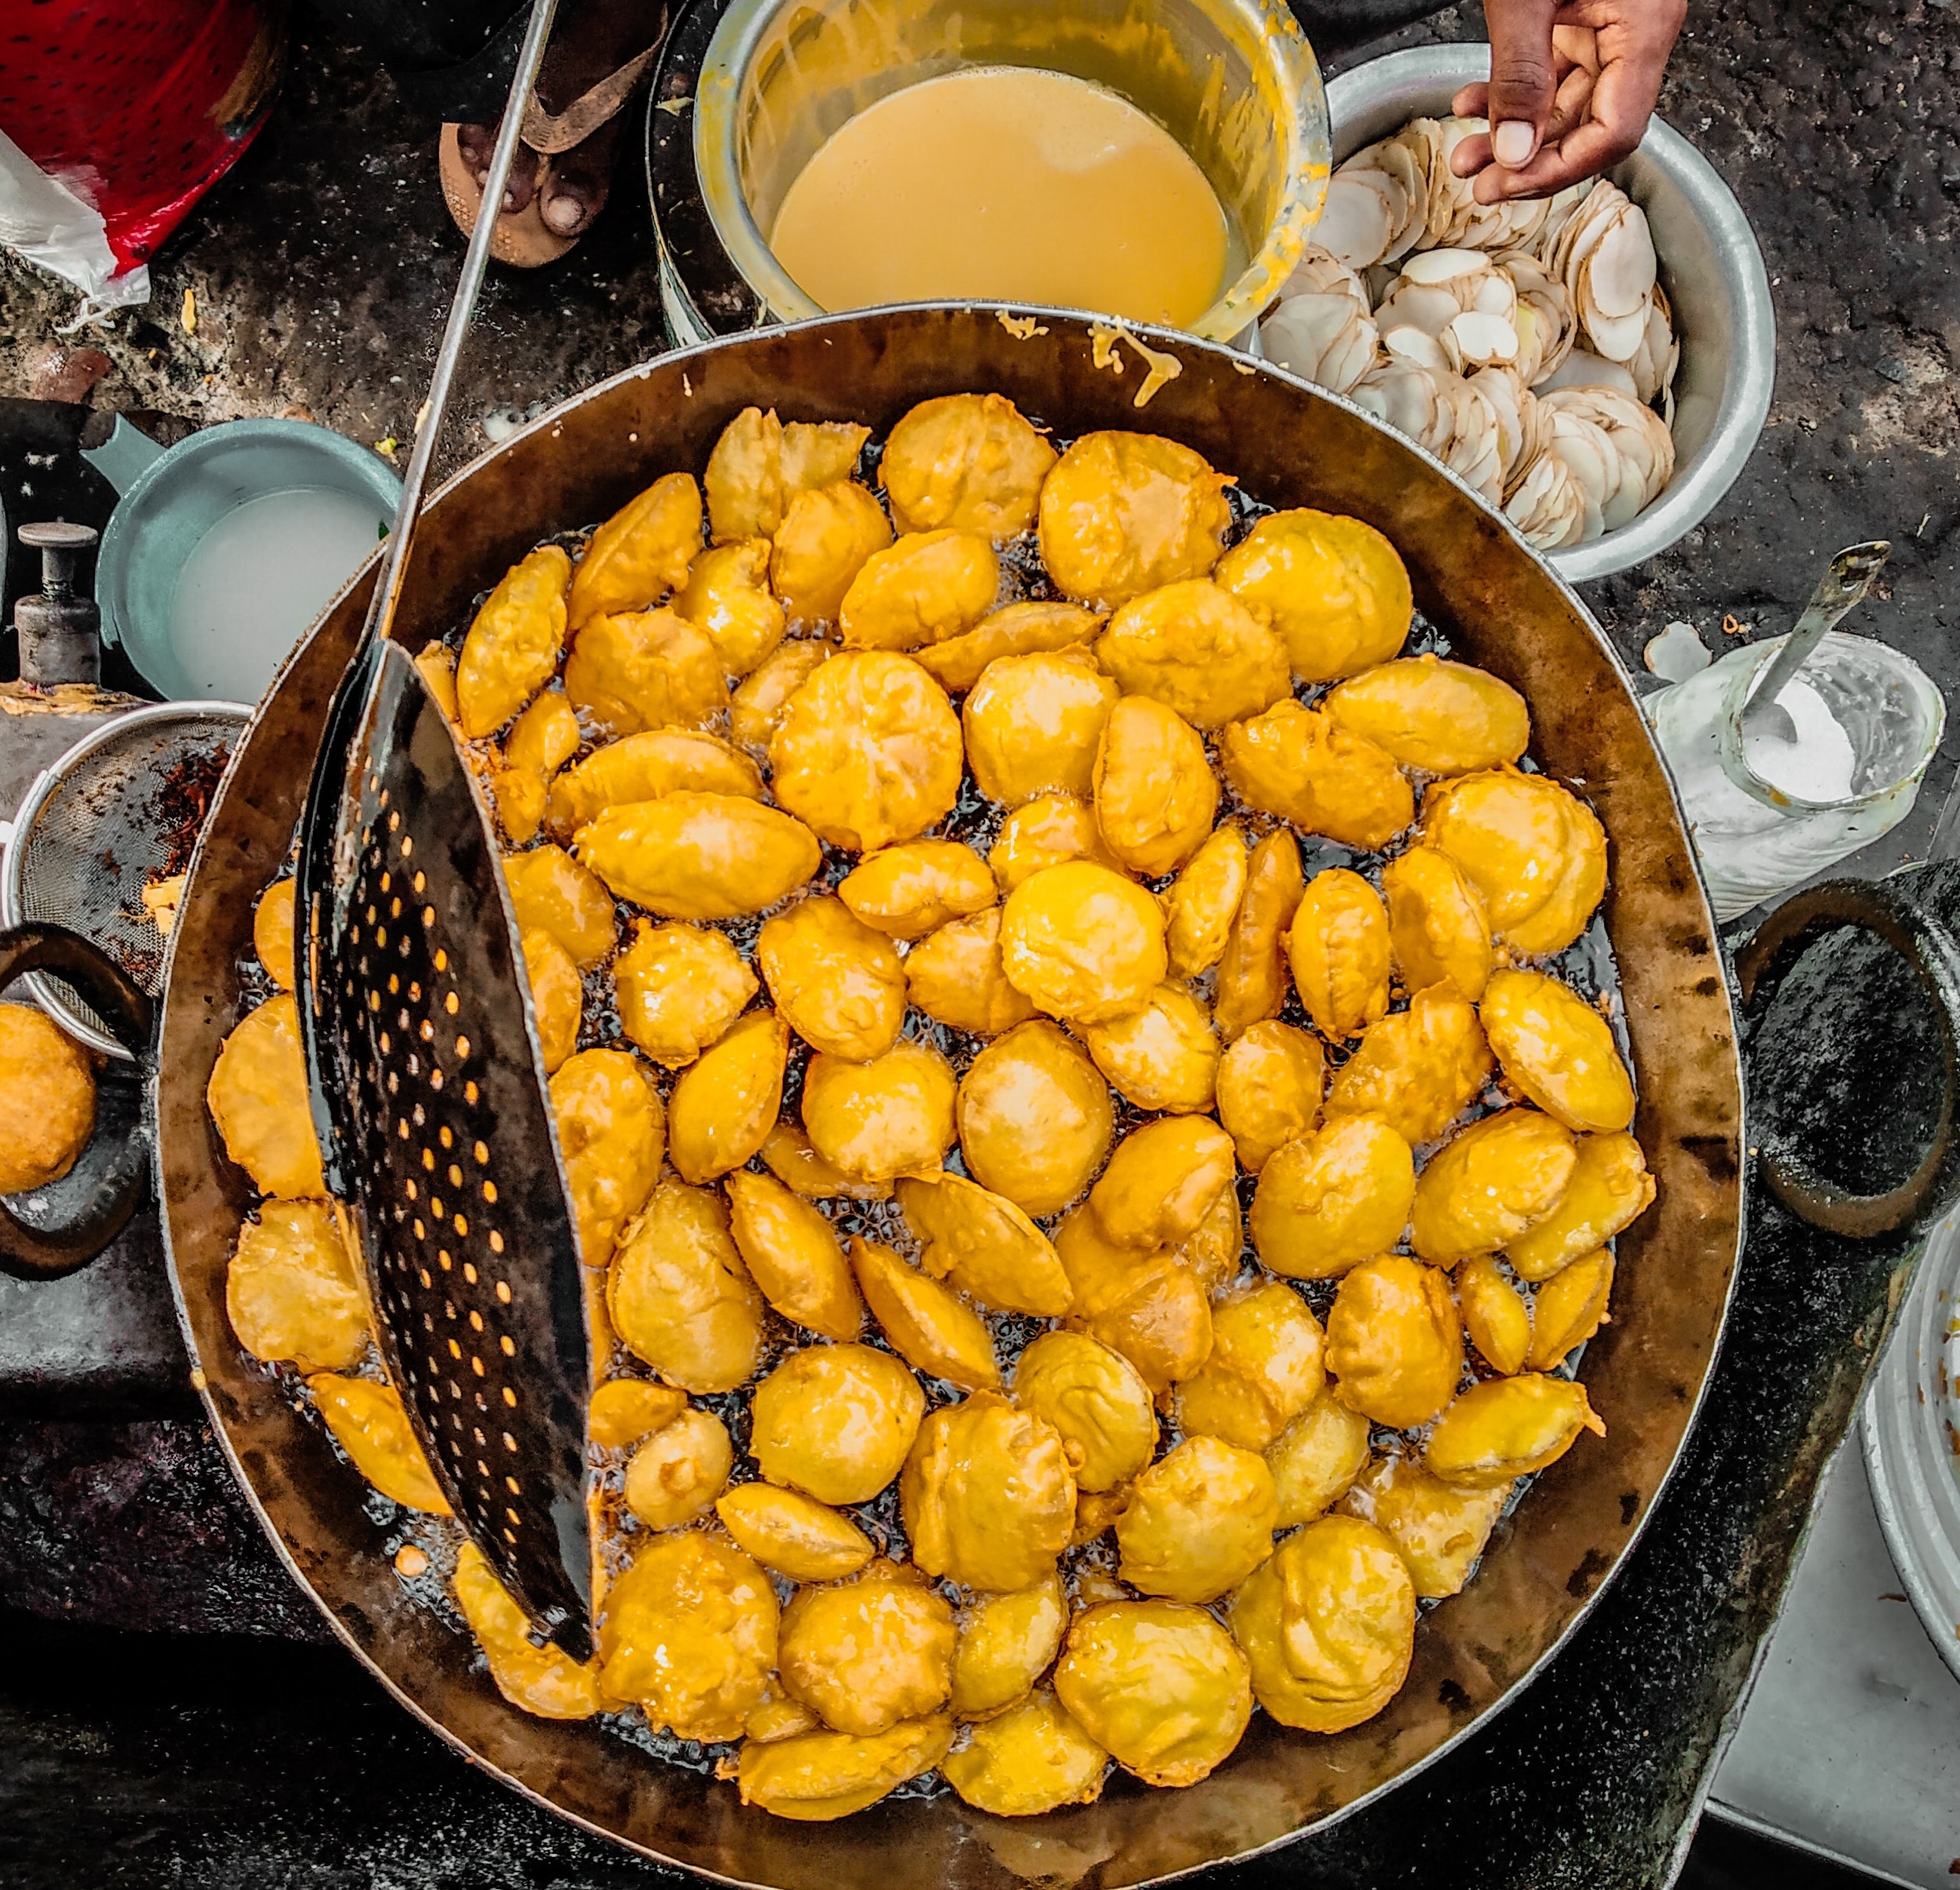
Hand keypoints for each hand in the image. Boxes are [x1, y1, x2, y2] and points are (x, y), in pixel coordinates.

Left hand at [1449, 0, 1686, 202]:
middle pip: (1589, 126)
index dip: (1558, 170)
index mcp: (1645, 26)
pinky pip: (1552, 73)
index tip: (1507, 187)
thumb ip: (1520, 73)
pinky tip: (1474, 103)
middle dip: (1527, 159)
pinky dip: (1513, 94)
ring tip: (1466, 152)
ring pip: (1565, 104)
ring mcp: (1611, 26)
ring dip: (1511, 133)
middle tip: (1480, 184)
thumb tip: (1514, 151)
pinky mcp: (1583, 17)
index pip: (1614, 131)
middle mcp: (1636, 33)